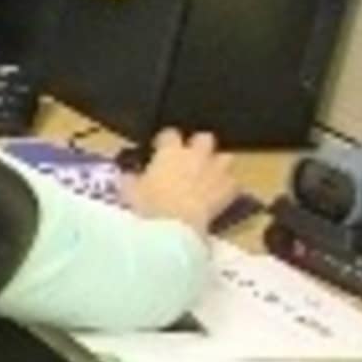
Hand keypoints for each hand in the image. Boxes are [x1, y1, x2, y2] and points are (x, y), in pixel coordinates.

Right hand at [120, 129, 238, 232]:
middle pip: (204, 138)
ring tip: (210, 175)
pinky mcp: (229, 190)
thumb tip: (127, 176)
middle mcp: (196, 155)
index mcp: (170, 152)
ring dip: (218, 164)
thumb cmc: (148, 206)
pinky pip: (234, 183)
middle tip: (191, 158)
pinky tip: (221, 195)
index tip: (160, 148)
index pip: (169, 134)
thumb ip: (130, 179)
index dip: (165, 140)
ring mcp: (215, 171)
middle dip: (200, 146)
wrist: (175, 227)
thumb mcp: (129, 192)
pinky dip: (228, 187)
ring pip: (226, 157)